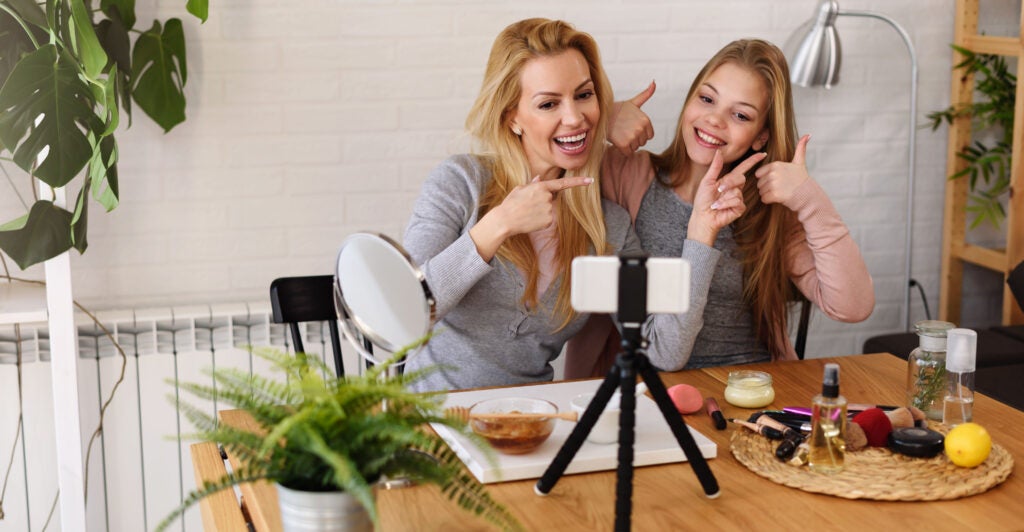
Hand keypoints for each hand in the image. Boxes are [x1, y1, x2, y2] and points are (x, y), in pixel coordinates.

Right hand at [470, 176, 593, 260]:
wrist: (505, 220)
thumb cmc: (511, 203)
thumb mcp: (520, 189)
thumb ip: (532, 184)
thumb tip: (539, 179)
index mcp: (541, 187)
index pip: (563, 183)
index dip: (578, 182)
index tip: (590, 180)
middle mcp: (548, 197)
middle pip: (551, 198)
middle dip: (541, 200)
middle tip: (527, 205)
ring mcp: (549, 210)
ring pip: (548, 209)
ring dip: (540, 210)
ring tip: (527, 212)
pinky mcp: (549, 221)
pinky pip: (548, 219)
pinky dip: (540, 220)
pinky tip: (530, 220)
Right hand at [608, 81, 655, 154]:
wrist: (601, 116)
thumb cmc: (617, 110)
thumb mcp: (633, 102)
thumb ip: (646, 95)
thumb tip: (654, 83)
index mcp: (646, 120)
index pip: (649, 136)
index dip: (640, 133)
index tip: (631, 127)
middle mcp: (641, 128)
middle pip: (642, 142)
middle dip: (634, 139)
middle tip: (624, 130)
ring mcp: (633, 136)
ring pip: (635, 147)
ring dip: (628, 144)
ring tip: (620, 134)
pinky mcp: (624, 144)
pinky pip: (628, 153)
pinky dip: (622, 150)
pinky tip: (617, 140)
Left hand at [687, 150, 765, 245]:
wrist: (703, 216)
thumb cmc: (703, 200)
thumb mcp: (707, 181)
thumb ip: (715, 167)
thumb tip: (719, 151)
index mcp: (729, 180)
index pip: (743, 168)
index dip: (752, 161)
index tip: (762, 154)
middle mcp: (735, 188)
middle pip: (740, 178)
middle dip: (729, 183)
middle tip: (718, 191)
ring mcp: (739, 198)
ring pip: (737, 191)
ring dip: (724, 197)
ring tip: (716, 204)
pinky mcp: (740, 208)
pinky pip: (737, 201)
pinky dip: (726, 204)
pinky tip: (720, 208)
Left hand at [754, 134, 810, 204]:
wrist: (807, 195)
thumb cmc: (801, 179)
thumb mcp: (800, 162)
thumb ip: (800, 148)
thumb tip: (808, 134)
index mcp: (775, 164)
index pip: (759, 174)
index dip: (766, 178)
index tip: (778, 180)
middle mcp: (773, 173)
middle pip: (759, 183)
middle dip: (767, 187)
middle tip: (780, 187)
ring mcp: (774, 184)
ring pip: (761, 191)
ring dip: (768, 194)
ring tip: (780, 192)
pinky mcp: (774, 195)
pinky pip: (764, 199)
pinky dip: (769, 200)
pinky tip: (779, 198)